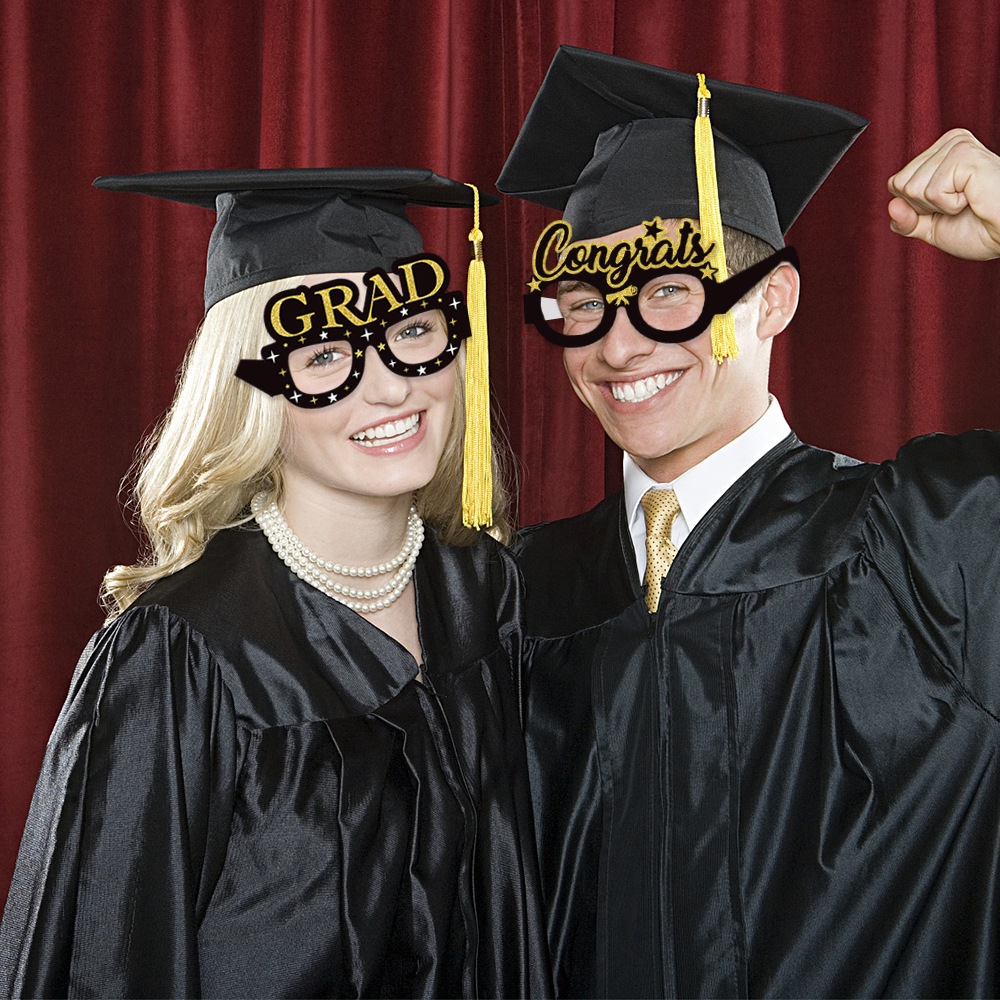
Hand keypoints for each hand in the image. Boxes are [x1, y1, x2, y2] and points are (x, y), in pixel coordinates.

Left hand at [887, 128, 999, 259]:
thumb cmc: (981, 228)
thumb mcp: (931, 228)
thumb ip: (906, 220)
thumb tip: (891, 206)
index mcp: (940, 154)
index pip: (895, 183)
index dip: (916, 207)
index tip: (947, 207)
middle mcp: (949, 144)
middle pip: (899, 185)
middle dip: (925, 207)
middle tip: (959, 205)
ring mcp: (957, 146)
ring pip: (912, 188)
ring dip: (940, 207)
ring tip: (968, 201)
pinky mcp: (965, 155)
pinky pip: (931, 191)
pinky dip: (950, 205)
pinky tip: (973, 198)